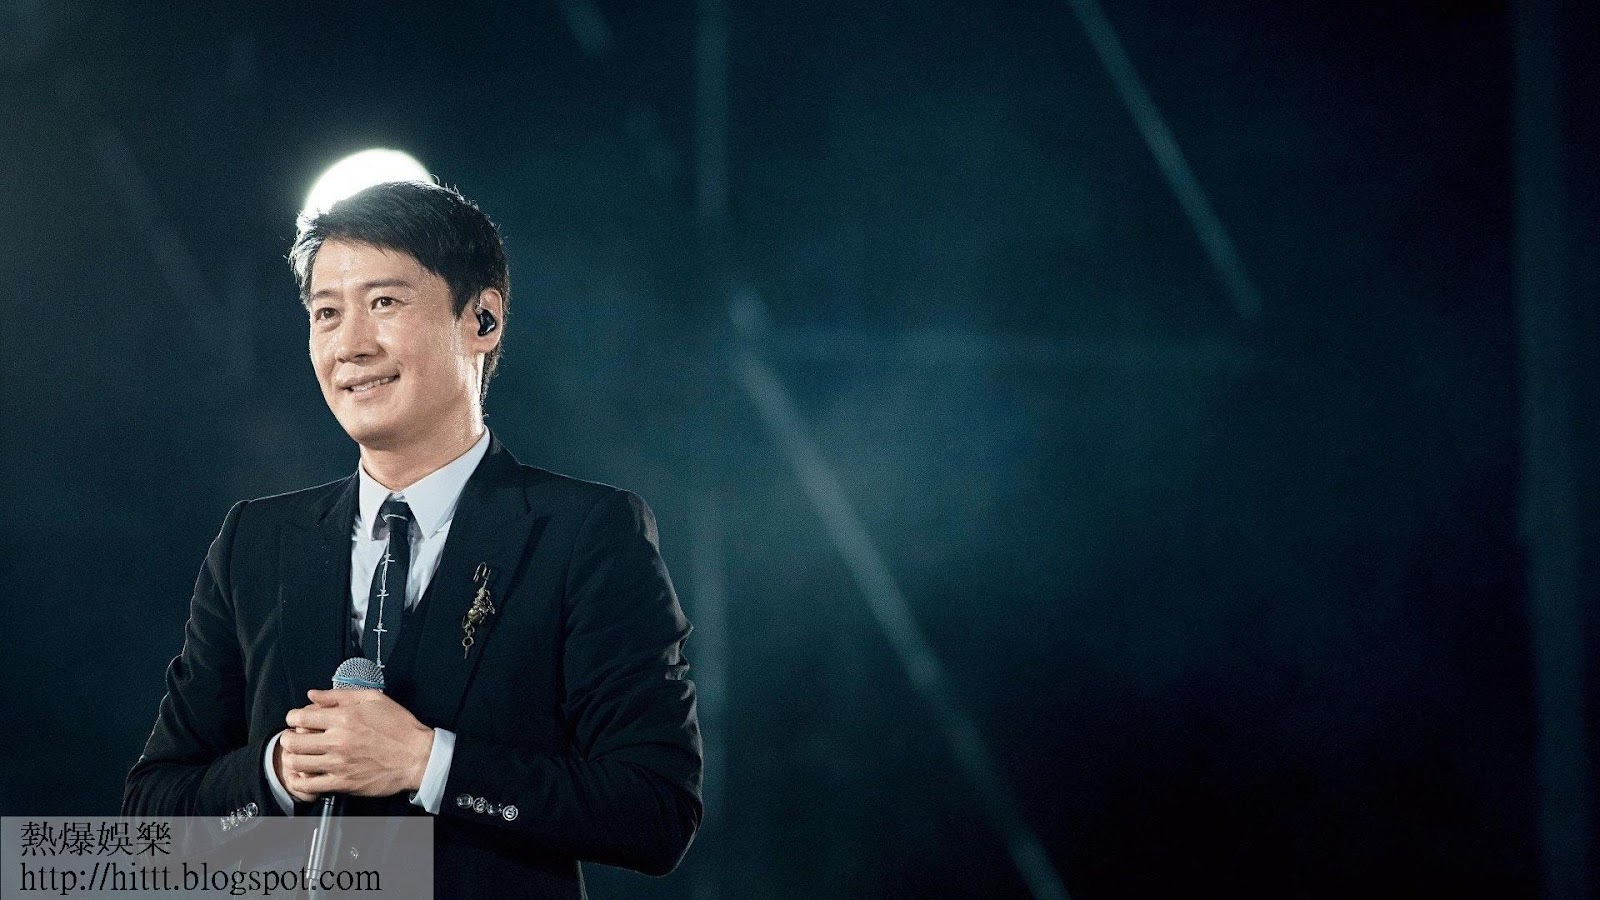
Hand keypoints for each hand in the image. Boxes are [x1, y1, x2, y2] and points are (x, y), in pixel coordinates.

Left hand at [278, 689, 433, 799]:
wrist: (417, 756)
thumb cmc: (399, 727)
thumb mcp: (374, 699)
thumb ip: (340, 695)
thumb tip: (314, 694)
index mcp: (344, 718)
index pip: (301, 716)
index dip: (292, 716)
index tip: (295, 719)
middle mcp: (338, 741)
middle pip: (293, 740)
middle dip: (289, 737)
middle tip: (294, 737)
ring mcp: (339, 764)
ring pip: (297, 762)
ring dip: (292, 757)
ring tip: (298, 755)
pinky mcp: (343, 783)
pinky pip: (309, 785)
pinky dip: (300, 780)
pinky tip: (304, 774)